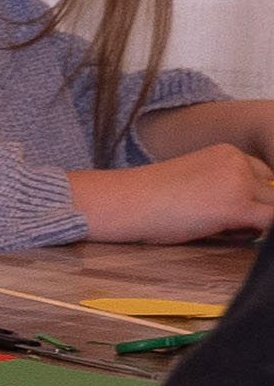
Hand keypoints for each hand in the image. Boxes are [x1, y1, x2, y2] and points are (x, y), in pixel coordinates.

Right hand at [68, 147, 273, 241]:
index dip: (255, 198)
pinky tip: (229, 233)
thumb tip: (258, 215)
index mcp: (227, 152)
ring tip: (223, 229)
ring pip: (272, 208)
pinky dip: (259, 232)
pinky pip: (270, 222)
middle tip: (226, 224)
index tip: (233, 210)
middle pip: (272, 192)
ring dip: (256, 224)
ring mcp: (239, 182)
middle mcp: (238, 161)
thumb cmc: (152, 199)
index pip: (266, 177)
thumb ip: (227, 189)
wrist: (125, 202)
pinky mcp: (236, 207)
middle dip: (257, 211)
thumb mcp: (196, 182)